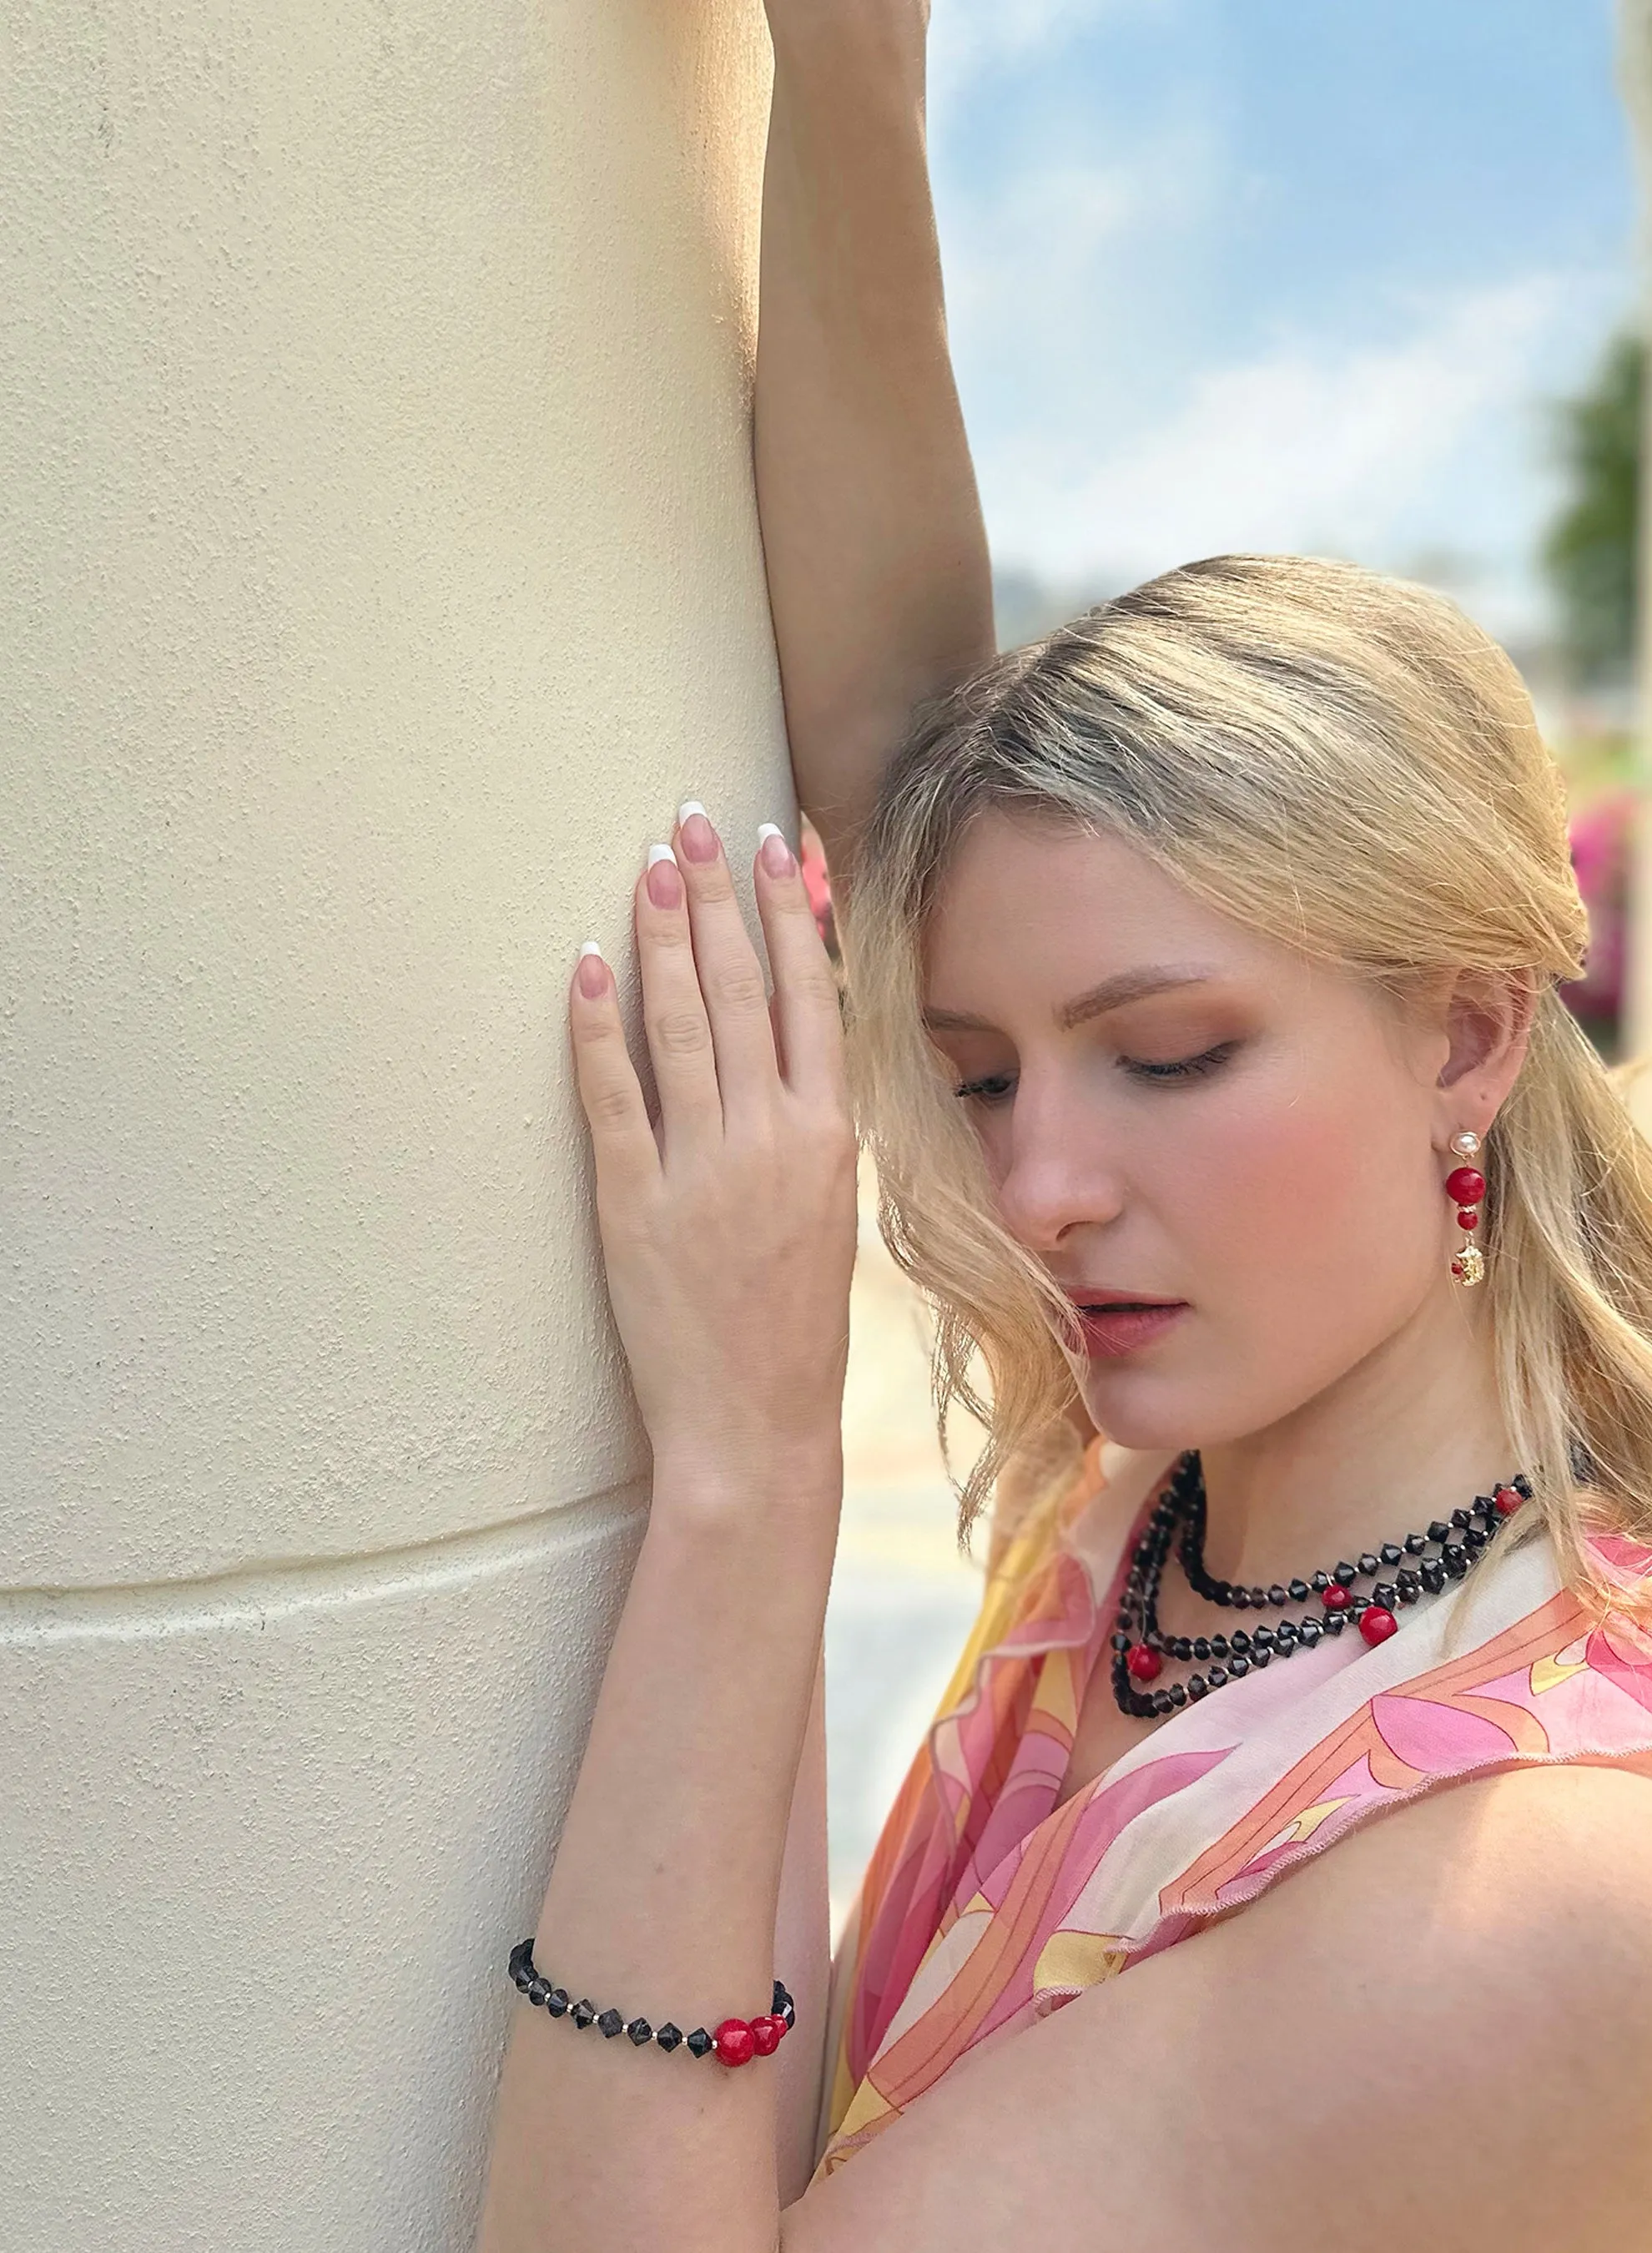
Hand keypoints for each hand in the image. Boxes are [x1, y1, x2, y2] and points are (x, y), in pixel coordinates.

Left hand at [570, 809, 856, 1492]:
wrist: (757, 1426)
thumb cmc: (797, 1328)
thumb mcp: (829, 1211)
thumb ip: (810, 1124)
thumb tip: (790, 1043)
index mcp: (829, 1138)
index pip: (811, 996)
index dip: (791, 912)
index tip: (774, 842)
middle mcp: (771, 1140)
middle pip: (743, 991)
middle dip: (718, 896)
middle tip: (693, 818)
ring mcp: (700, 1170)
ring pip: (681, 1025)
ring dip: (664, 936)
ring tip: (649, 864)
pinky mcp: (633, 1205)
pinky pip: (612, 1096)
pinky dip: (596, 1027)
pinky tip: (587, 966)